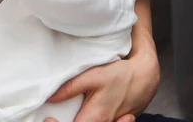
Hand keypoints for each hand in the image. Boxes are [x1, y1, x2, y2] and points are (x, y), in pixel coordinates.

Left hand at [43, 51, 159, 121]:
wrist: (144, 76)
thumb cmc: (120, 75)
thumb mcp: (93, 76)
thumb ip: (70, 87)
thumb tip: (49, 97)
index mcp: (95, 118)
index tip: (48, 118)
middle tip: (52, 118)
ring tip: (64, 116)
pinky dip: (85, 119)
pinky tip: (81, 113)